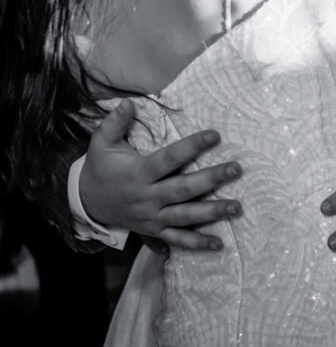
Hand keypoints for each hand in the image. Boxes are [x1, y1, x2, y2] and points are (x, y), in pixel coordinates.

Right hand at [80, 99, 242, 250]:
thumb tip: (129, 102)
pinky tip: (219, 244)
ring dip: (212, 212)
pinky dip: (198, 244)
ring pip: (186, 216)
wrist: (87, 203)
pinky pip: (178, 240)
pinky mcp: (155, 231)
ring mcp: (152, 218)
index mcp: (138, 174)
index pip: (169, 159)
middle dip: (211, 179)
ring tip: (237, 207)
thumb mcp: (101, 143)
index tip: (215, 135)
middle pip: (183, 189)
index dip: (192, 146)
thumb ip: (115, 122)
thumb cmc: (100, 168)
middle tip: (236, 169)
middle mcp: (147, 198)